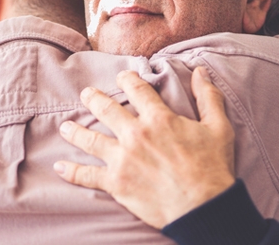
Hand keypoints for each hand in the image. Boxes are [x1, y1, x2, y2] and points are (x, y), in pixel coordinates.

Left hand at [54, 67, 235, 228]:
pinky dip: (71, 171)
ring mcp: (122, 159)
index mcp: (158, 118)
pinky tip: (59, 166)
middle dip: (93, 99)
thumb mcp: (218, 127)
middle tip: (86, 94)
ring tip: (66, 127)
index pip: (137, 89)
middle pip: (106, 109)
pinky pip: (87, 176)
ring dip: (75, 131)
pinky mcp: (116, 183)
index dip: (128, 79)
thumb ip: (208, 97)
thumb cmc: (212, 167)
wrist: (203, 207)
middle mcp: (135, 134)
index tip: (122, 76)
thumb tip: (201, 72)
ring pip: (90, 139)